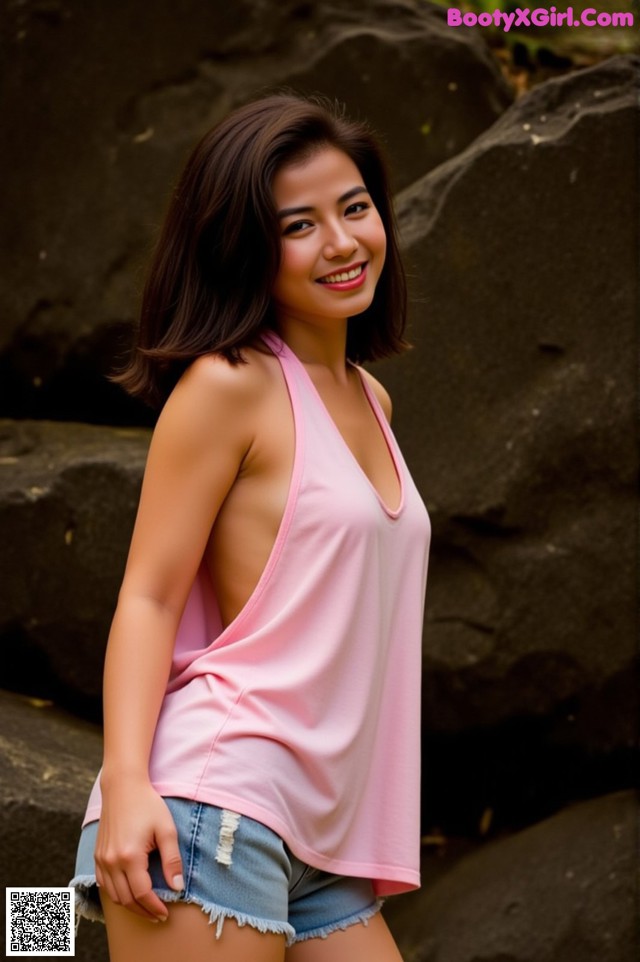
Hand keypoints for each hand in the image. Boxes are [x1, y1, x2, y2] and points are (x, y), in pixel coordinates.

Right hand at [94, 775, 183, 921]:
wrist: (123, 786)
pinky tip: (129, 892)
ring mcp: (101, 859)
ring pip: (113, 895)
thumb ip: (172, 860)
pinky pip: (104, 884)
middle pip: (126, 899)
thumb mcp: (166, 830)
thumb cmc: (147, 805)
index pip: (142, 894)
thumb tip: (177, 887)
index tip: (166, 913)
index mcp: (130, 856)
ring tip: (146, 907)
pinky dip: (116, 894)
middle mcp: (111, 861)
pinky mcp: (97, 855)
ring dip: (130, 905)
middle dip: (143, 911)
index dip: (155, 907)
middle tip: (158, 915)